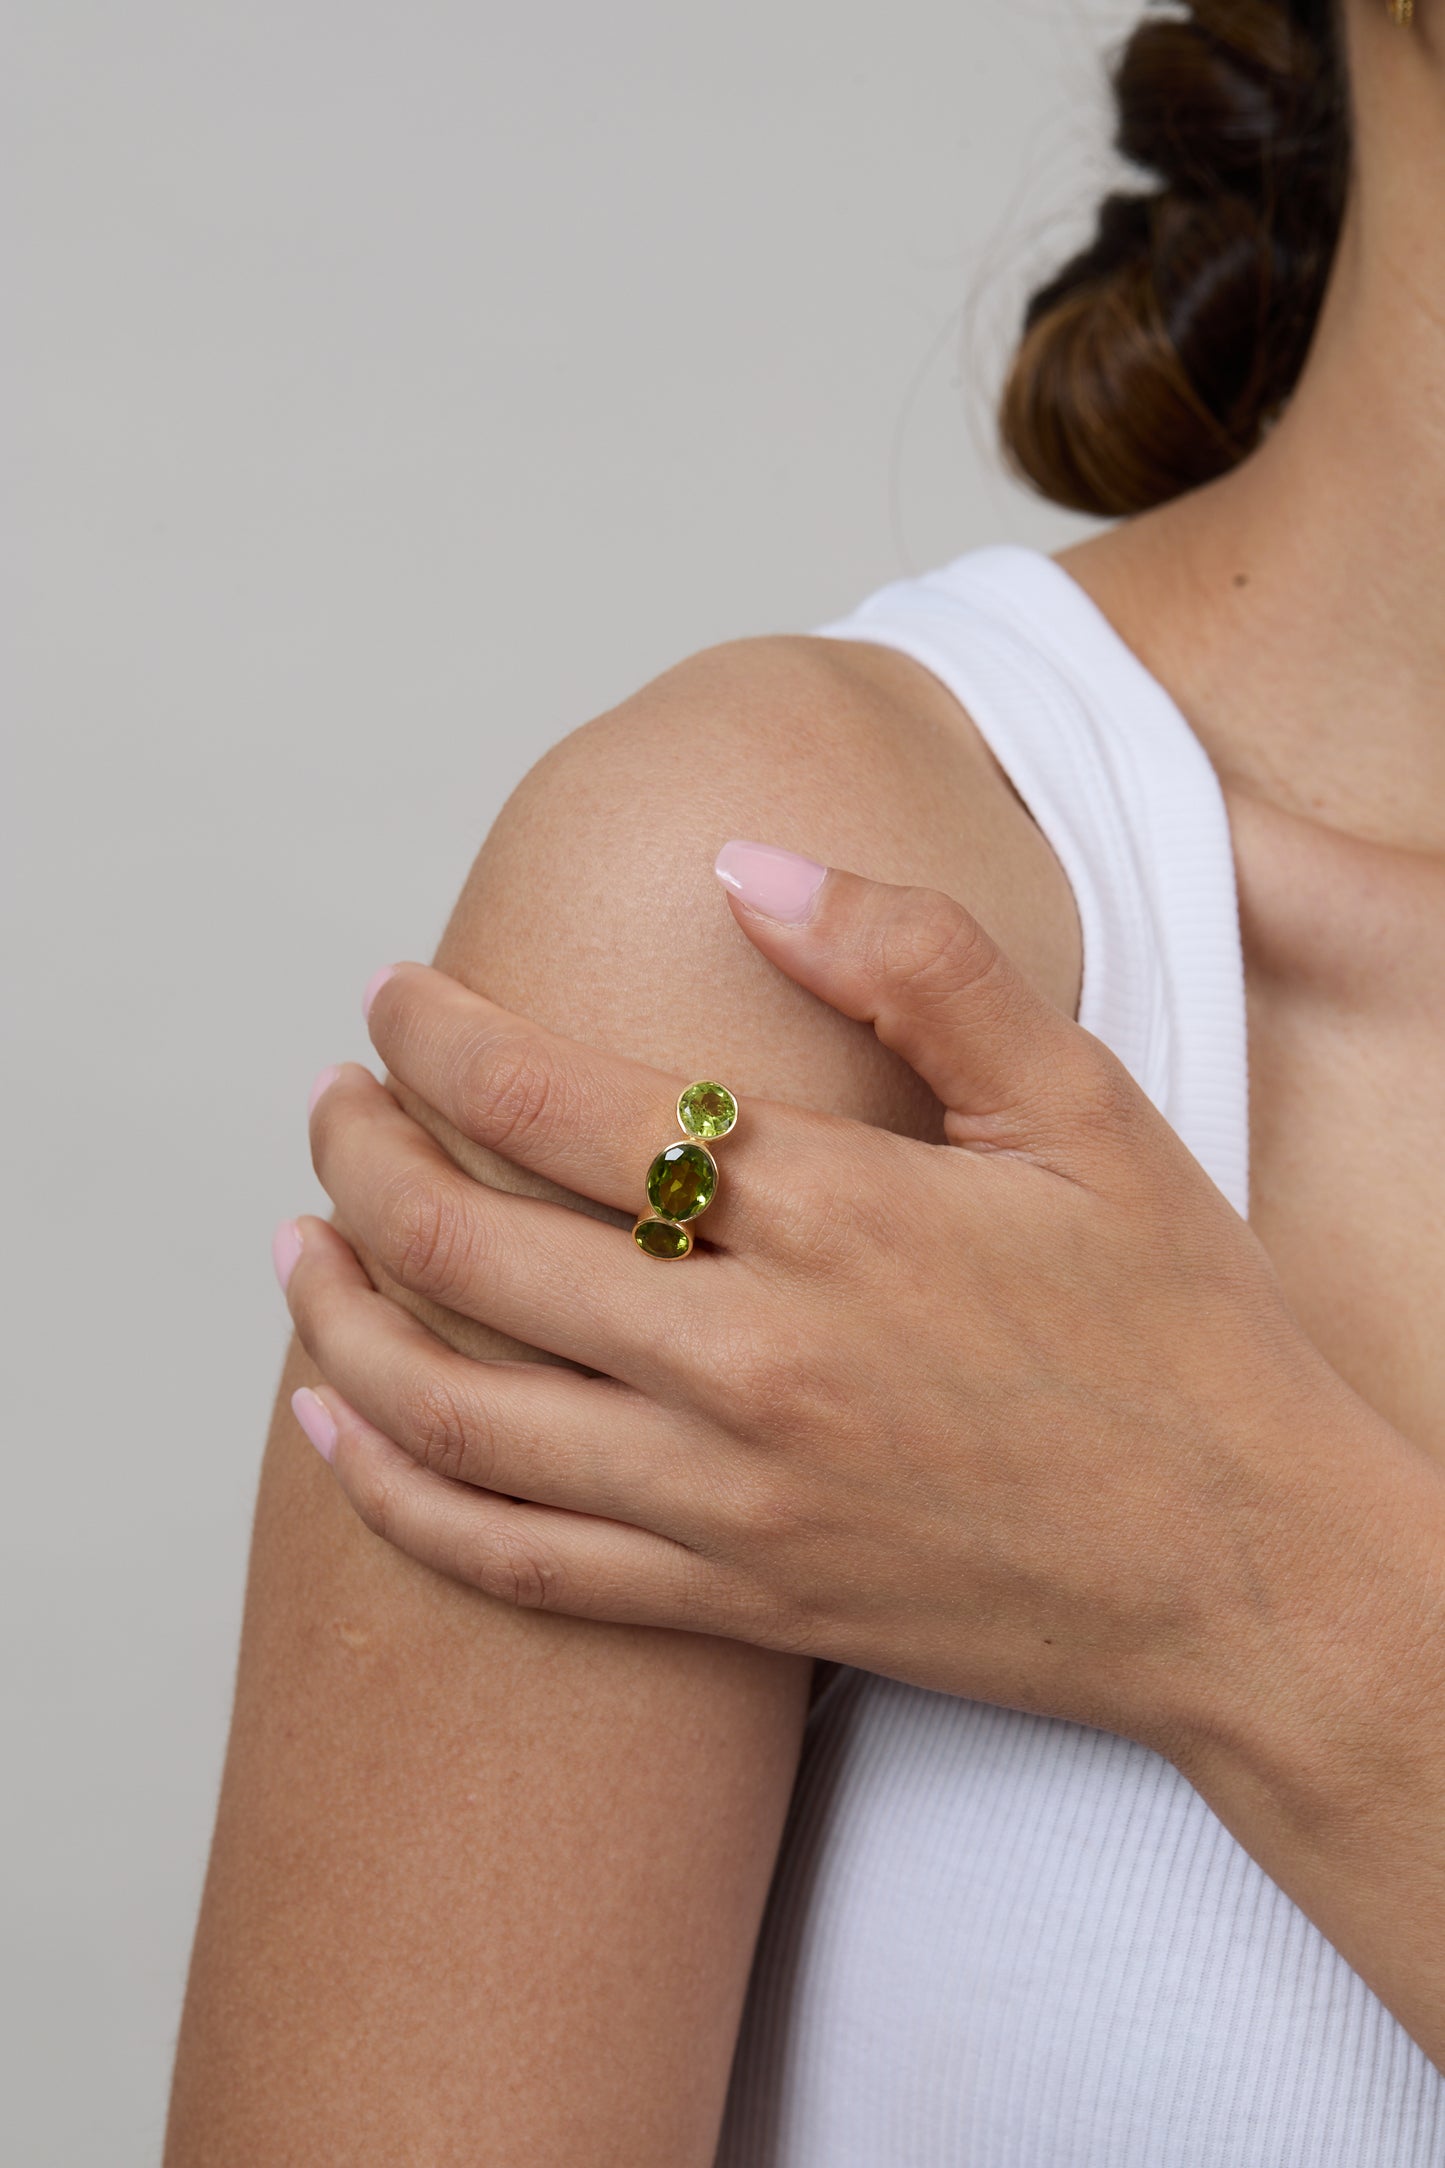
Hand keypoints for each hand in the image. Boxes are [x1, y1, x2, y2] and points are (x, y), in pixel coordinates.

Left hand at [275, 842, 1406, 1757]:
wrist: (1250, 1575)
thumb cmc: (1181, 1333)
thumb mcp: (1083, 1110)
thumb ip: (914, 967)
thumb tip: (747, 865)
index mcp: (835, 1213)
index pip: (562, 1104)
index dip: (443, 1037)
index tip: (392, 996)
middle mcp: (754, 1359)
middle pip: (472, 1247)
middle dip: (362, 1157)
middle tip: (330, 1104)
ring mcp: (730, 1497)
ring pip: (456, 1413)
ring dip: (344, 1319)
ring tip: (298, 1248)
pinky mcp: (733, 1601)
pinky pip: (513, 1562)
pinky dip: (398, 1496)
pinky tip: (335, 1431)